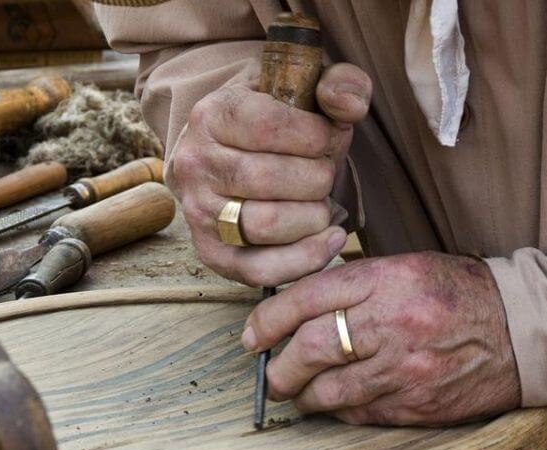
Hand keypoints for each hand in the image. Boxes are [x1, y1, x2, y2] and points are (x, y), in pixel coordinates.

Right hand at [166, 63, 372, 286]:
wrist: (225, 151)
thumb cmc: (273, 120)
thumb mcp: (303, 86)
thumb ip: (340, 83)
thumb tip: (349, 106)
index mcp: (212, 114)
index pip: (271, 127)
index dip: (316, 136)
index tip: (328, 137)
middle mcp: (196, 163)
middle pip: (271, 179)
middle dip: (318, 177)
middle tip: (324, 172)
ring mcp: (200, 212)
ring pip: (267, 225)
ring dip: (313, 216)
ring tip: (321, 202)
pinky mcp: (212, 252)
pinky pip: (259, 269)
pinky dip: (304, 259)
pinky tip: (330, 238)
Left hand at [242, 252, 521, 425]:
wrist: (523, 331)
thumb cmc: (460, 293)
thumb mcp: (407, 267)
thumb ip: (355, 283)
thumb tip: (297, 302)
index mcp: (387, 280)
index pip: (307, 299)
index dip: (268, 319)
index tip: (252, 335)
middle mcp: (391, 324)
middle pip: (309, 349)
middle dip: (279, 366)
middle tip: (271, 373)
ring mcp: (403, 370)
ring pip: (327, 391)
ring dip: (303, 395)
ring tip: (298, 392)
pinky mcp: (415, 406)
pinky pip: (357, 413)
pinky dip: (338, 410)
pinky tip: (337, 402)